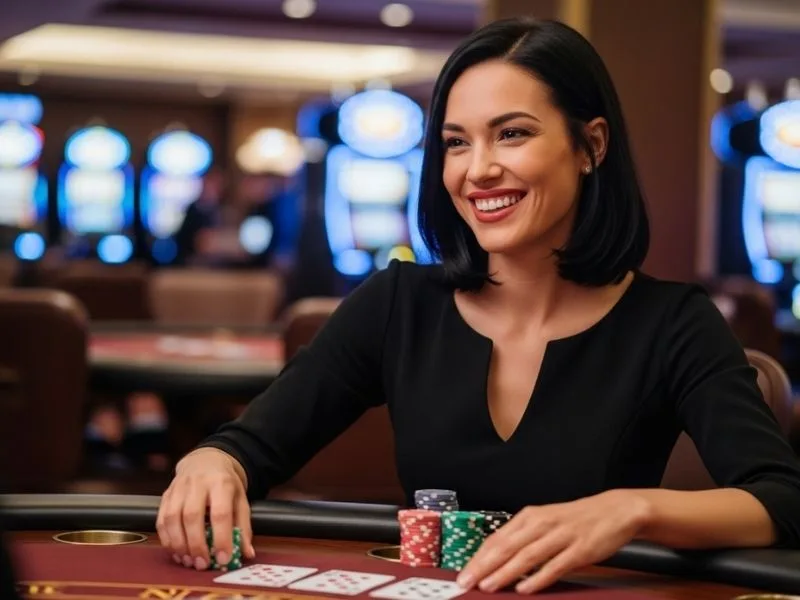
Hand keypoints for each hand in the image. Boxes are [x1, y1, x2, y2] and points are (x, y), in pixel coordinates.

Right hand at [156, 448, 254, 569]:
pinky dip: (166, 539)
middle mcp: (198, 483)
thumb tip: (247, 553)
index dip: (221, 538)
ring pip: (173, 518)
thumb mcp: (240, 500)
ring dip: (179, 544)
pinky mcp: (166, 494)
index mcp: (221, 483)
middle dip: (196, 544)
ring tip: (188, 561)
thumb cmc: (225, 484)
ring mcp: (178, 487)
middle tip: (202, 564)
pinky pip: (161, 519)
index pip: (220, 513)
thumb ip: (243, 527)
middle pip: (192, 515)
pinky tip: (176, 551)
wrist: (205, 460)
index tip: (223, 559)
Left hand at [456, 490, 650, 593]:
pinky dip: (538, 577)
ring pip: (526, 556)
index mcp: (530, 517)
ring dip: (505, 572)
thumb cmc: (575, 520)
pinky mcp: (579, 549)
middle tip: (466, 582)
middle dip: (483, 566)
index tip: (463, 573)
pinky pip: (555, 565)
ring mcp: (560, 536)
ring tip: (488, 586)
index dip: (478, 557)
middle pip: (506, 546)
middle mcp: (542, 524)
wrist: (614, 510)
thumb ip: (523, 539)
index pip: (497, 538)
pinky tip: (525, 588)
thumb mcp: (545, 522)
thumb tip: (496, 561)